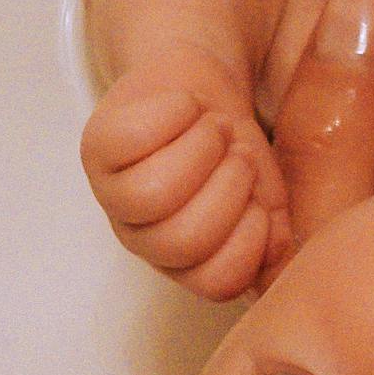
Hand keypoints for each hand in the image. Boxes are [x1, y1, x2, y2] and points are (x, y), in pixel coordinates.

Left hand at [85, 48, 299, 297]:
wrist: (202, 92)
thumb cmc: (231, 149)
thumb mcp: (265, 196)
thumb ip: (275, 238)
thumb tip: (277, 263)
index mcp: (191, 263)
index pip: (218, 283)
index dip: (251, 238)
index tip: (260, 199)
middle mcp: (147, 240)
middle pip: (184, 240)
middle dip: (229, 186)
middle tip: (240, 152)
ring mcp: (115, 197)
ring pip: (152, 194)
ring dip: (201, 148)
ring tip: (217, 127)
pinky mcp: (96, 149)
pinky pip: (132, 138)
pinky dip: (175, 112)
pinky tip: (187, 108)